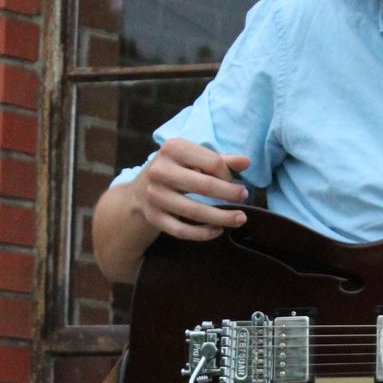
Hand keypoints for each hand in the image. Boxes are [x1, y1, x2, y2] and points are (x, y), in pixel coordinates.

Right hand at [132, 137, 249, 242]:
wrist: (137, 194)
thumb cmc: (173, 172)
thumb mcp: (191, 160)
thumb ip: (218, 160)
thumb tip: (246, 161)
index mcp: (172, 148)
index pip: (211, 162)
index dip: (228, 174)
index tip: (234, 181)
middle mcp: (160, 170)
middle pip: (205, 186)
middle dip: (230, 194)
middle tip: (245, 197)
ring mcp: (154, 195)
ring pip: (194, 211)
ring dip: (222, 217)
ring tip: (240, 219)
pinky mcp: (153, 216)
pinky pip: (181, 230)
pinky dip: (202, 233)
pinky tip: (217, 231)